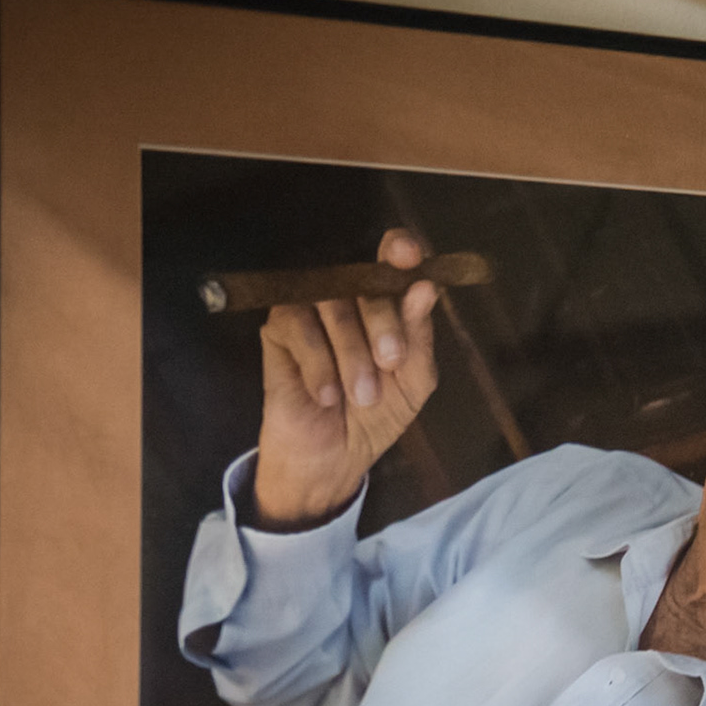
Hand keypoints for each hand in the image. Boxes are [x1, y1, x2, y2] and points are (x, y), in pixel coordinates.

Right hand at [251, 229, 439, 528]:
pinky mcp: (279, 329)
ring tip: (361, 395)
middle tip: (391, 362)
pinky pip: (298, 325)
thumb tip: (426, 288)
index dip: (399, 249)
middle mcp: (349, 297)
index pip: (391, 258)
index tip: (407, 257)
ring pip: (332, 304)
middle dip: (384, 323)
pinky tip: (325, 394)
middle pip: (365, 282)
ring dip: (352, 354)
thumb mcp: (413, 382)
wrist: (334, 456)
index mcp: (387, 303)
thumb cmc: (376, 416)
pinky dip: (318, 363)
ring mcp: (312, 308)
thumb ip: (419, 337)